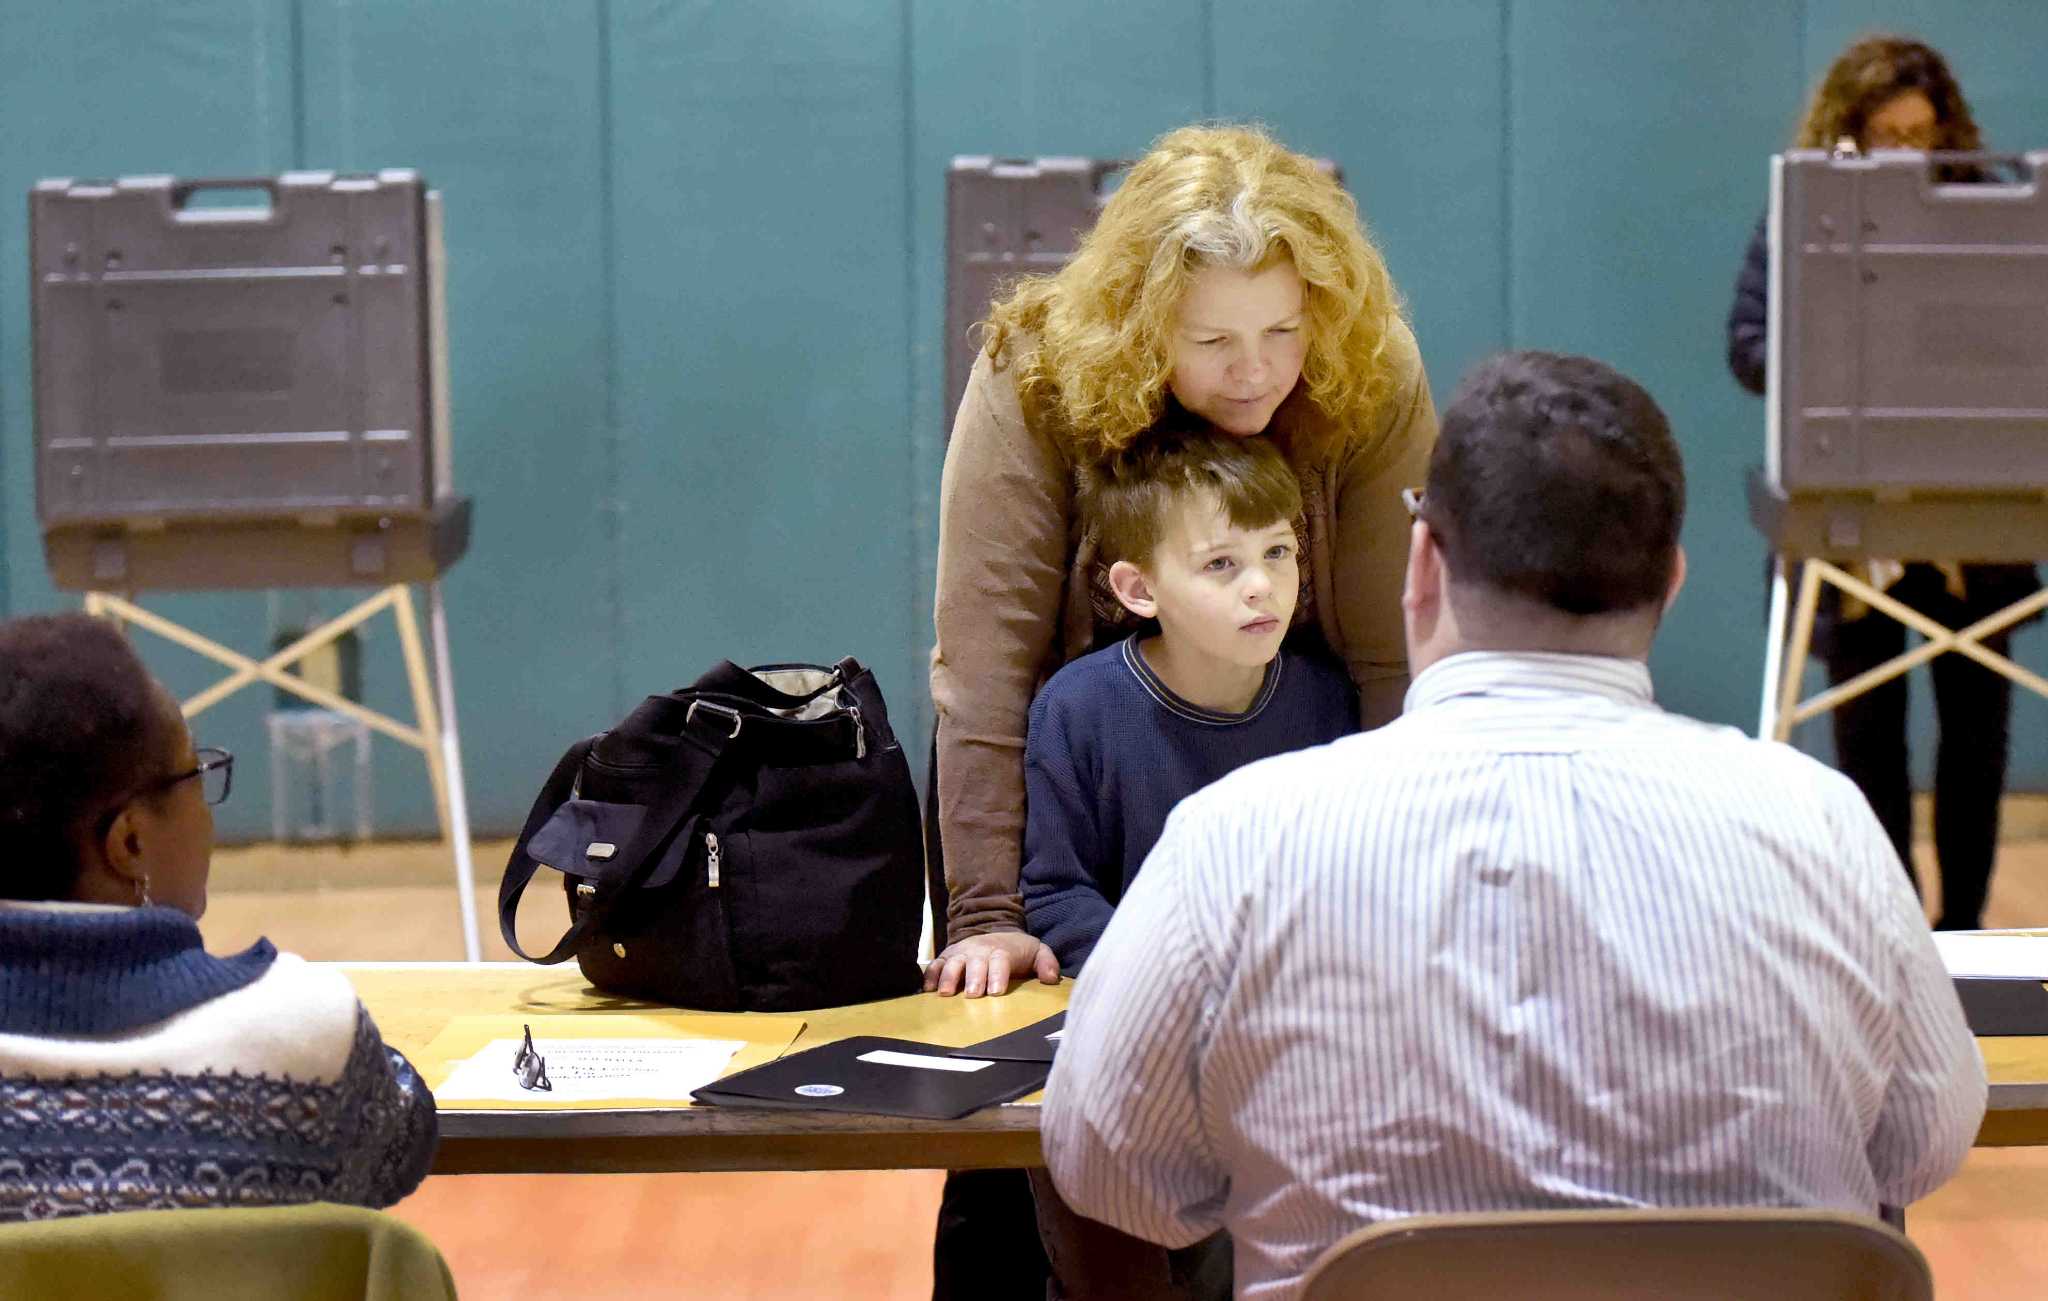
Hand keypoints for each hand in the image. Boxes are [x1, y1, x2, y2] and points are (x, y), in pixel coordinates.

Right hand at [923, 930, 1059, 997]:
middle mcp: (978, 951)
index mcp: (1001, 952)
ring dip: (949, 977)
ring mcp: (960, 953)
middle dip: (973, 978)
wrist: (994, 931)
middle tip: (972, 994)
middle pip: (975, 963)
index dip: (997, 975)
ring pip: (952, 963)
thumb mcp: (1037, 951)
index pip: (1000, 962)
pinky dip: (930, 975)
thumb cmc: (1016, 950)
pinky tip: (928, 990)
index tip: (996, 991)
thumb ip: (1046, 963)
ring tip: (946, 993)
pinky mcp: (946, 957)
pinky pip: (935, 965)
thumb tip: (1051, 978)